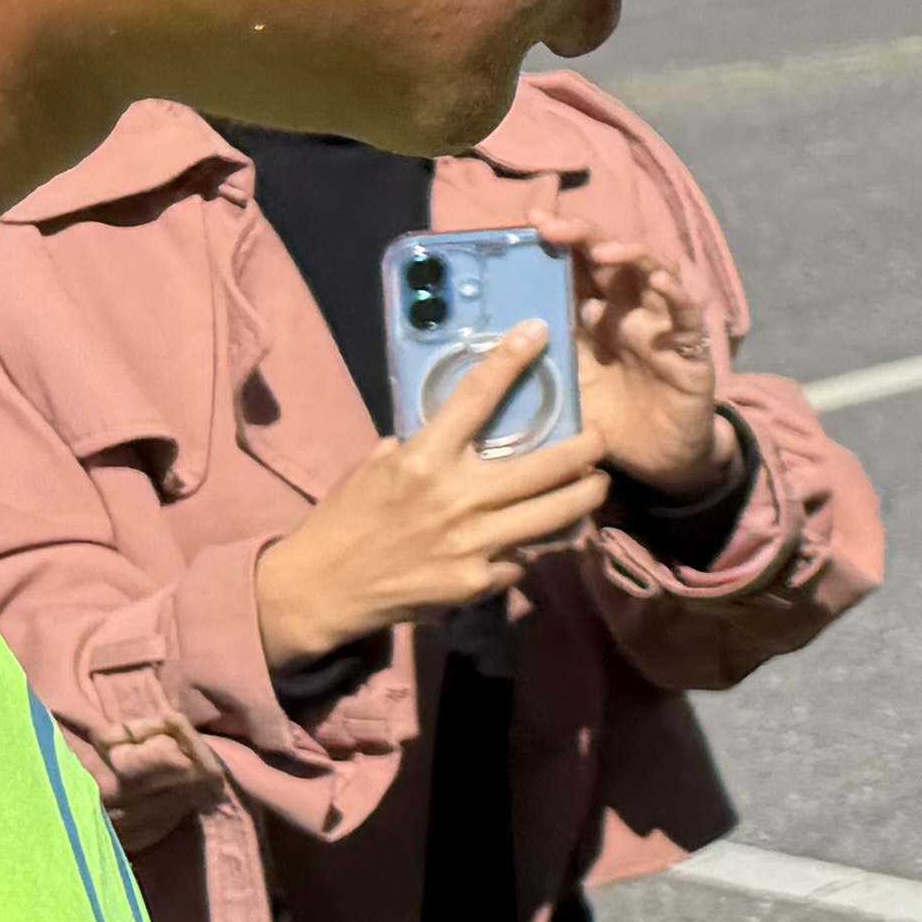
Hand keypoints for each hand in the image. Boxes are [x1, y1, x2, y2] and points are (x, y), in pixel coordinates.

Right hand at [252, 339, 607, 668]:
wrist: (320, 589)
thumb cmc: (345, 519)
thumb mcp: (375, 466)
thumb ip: (422, 446)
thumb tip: (459, 430)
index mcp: (424, 459)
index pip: (476, 397)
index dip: (511, 360)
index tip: (539, 332)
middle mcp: (457, 498)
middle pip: (547, 466)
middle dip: (586, 449)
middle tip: (600, 440)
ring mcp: (474, 543)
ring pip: (556, 515)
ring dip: (585, 497)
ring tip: (596, 486)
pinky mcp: (479, 583)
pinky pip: (522, 558)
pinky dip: (529, 548)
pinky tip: (533, 541)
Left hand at [537, 213, 737, 503]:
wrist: (658, 462)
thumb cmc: (610, 423)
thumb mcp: (564, 390)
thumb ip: (539, 364)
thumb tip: (484, 349)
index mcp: (595, 318)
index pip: (577, 268)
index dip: (559, 241)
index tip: (530, 221)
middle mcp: (629, 313)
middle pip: (611, 259)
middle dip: (584, 236)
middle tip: (553, 226)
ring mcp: (662, 327)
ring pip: (652, 273)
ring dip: (630, 255)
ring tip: (604, 251)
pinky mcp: (691, 351)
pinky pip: (687, 316)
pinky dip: (676, 295)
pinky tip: (658, 283)